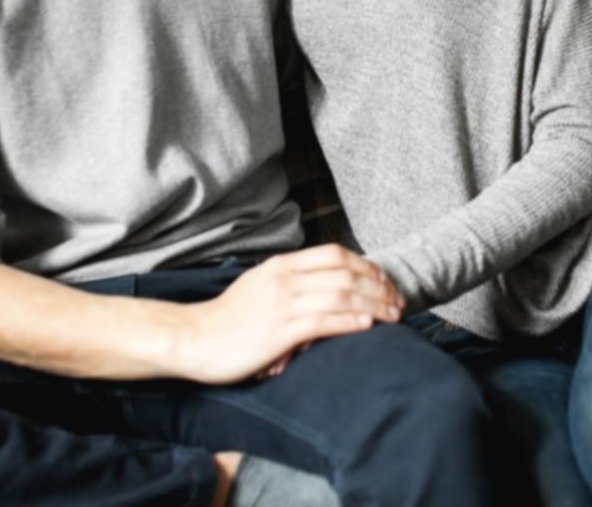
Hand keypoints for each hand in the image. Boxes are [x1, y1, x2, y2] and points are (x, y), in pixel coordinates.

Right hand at [172, 244, 403, 384]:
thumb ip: (289, 282)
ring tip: (393, 316)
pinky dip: (350, 321)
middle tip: (397, 302)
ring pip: (341, 295)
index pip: (335, 254)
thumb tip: (320, 288)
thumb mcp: (259, 287)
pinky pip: (323, 321)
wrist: (194, 338)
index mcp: (281, 265)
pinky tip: (368, 326)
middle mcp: (285, 278)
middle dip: (378, 287)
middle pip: (345, 273)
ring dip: (373, 305)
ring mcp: (282, 304)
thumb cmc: (227, 319)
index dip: (367, 266)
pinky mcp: (278, 331)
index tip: (384, 281)